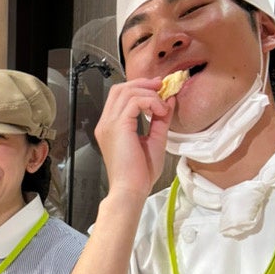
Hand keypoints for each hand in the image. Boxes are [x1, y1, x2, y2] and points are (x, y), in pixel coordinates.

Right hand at [95, 78, 171, 200]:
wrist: (130, 190)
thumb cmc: (139, 174)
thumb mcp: (154, 140)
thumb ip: (160, 120)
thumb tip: (168, 100)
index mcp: (110, 127)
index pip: (120, 96)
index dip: (140, 88)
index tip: (159, 91)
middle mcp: (106, 123)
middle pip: (121, 88)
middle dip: (143, 84)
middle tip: (162, 87)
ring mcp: (109, 124)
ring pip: (128, 91)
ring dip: (149, 94)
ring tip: (162, 107)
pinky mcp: (118, 126)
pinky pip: (135, 102)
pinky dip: (151, 102)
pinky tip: (160, 113)